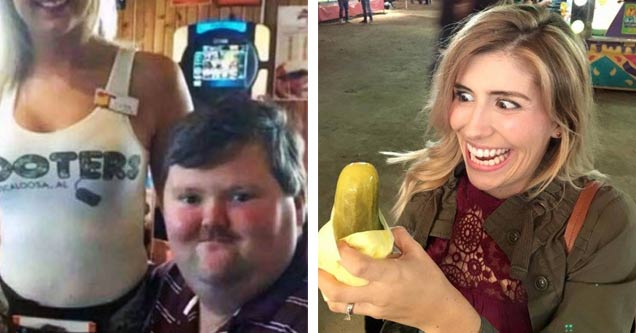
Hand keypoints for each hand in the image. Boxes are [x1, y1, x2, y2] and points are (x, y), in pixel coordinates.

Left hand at [318, 227, 480, 332]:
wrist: (439, 311)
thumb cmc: (431, 282)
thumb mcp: (419, 254)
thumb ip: (400, 237)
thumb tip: (387, 226)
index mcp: (390, 275)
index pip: (358, 267)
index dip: (344, 253)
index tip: (340, 242)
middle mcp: (379, 293)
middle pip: (339, 291)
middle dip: (322, 277)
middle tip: (317, 263)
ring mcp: (375, 306)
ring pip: (339, 304)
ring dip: (326, 289)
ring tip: (323, 275)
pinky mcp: (374, 314)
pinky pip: (350, 307)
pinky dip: (340, 297)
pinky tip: (340, 285)